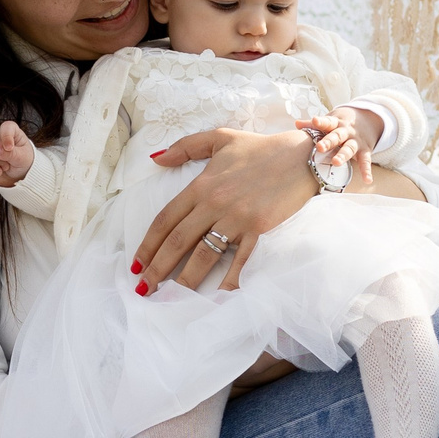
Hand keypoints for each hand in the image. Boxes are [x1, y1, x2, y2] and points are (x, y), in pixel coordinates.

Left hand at [136, 127, 318, 292]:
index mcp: (202, 185)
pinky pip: (241, 261)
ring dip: (184, 280)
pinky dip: (229, 281)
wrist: (302, 156)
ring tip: (169, 298)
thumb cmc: (260, 148)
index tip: (136, 263)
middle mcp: (215, 204)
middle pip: (178, 241)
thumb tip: (156, 158)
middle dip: (157, 268)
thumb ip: (185, 147)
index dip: (148, 243)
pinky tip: (218, 298)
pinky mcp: (259, 230)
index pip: (166, 219)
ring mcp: (237, 219)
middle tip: (143, 289)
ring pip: (203, 255)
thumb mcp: (219, 138)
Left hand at [298, 110, 377, 187]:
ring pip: (349, 148)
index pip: (328, 122)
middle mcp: (346, 131)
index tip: (315, 121)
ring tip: (336, 162)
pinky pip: (365, 161)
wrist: (368, 119)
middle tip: (320, 147)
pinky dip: (366, 171)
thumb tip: (297, 124)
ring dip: (343, 155)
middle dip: (329, 141)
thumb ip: (314, 124)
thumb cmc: (342, 123)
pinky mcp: (365, 150)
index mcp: (336, 123)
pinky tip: (367, 180)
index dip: (321, 122)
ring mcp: (356, 141)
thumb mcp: (331, 120)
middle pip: (337, 136)